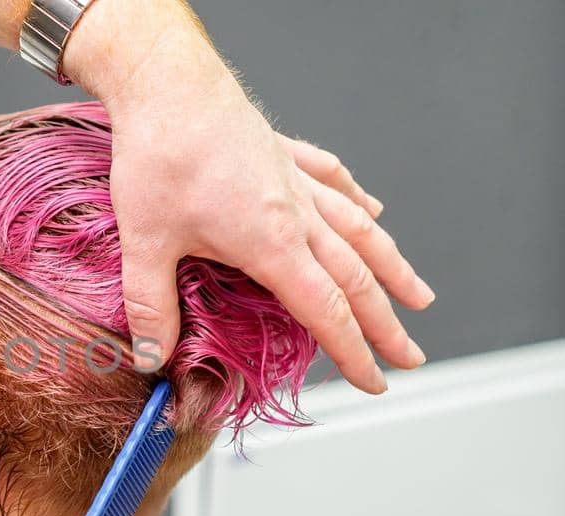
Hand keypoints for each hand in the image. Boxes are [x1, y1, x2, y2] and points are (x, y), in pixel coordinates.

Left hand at [68, 0, 433, 391]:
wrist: (166, 84)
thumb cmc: (158, 156)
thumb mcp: (145, 242)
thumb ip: (151, 306)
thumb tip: (150, 358)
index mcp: (272, 242)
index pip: (326, 312)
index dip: (353, 352)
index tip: (374, 381)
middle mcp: (296, 212)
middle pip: (355, 278)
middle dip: (385, 323)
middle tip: (411, 357)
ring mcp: (293, 179)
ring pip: (359, 230)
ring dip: (391, 267)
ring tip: (419, 296)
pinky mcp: (282, 151)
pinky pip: (333, 180)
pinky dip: (358, 201)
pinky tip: (374, 211)